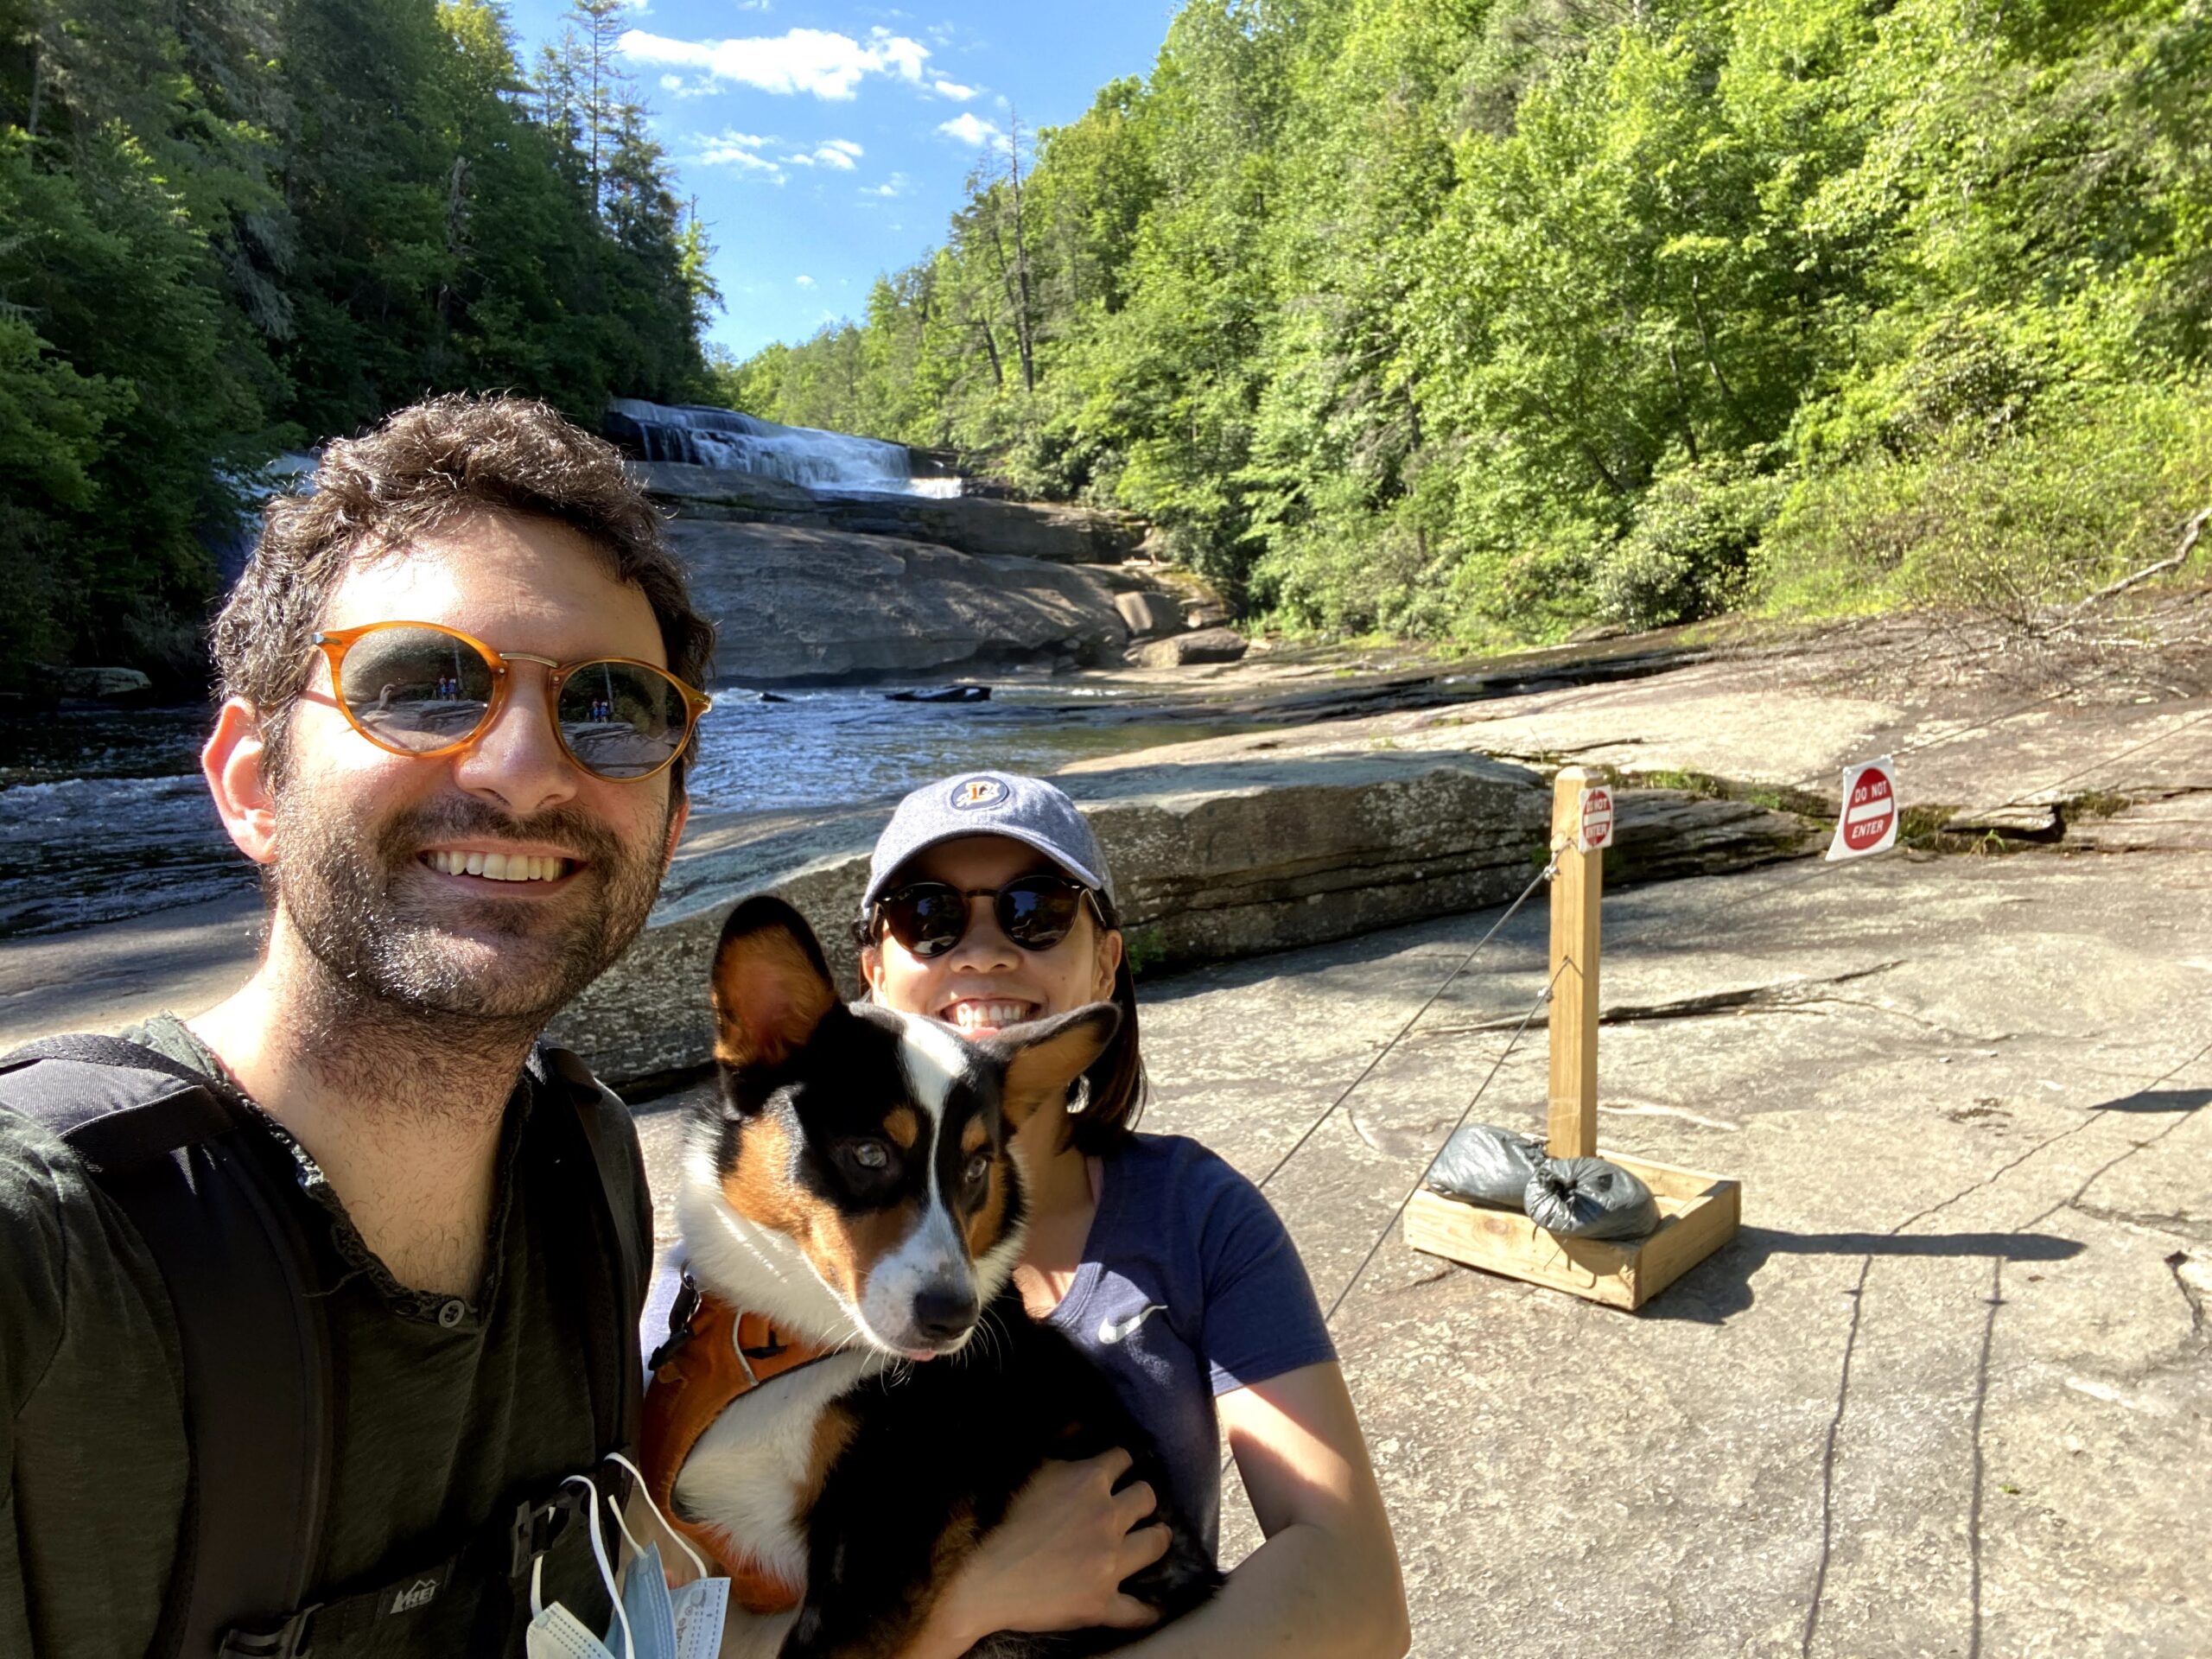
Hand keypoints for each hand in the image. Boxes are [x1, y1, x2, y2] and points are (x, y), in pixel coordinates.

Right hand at [916, 1449, 1172, 1653]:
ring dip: (1154, 1539)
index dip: (1119, 1464)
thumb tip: (1081, 1424)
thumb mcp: (1025, 1467)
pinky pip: (1139, 1610)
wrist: (973, 1578)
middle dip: (1140, 1498)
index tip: (1115, 1472)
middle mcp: (1107, 1518)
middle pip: (1147, 1497)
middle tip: (1132, 1507)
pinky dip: (1148, 1609)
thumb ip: (1058, 1443)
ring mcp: (1108, 1562)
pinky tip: (1154, 1606)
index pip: (1123, 1458)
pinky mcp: (1102, 1603)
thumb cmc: (991, 1518)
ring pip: (1155, 1543)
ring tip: (1150, 1540)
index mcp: (1087, 1480)